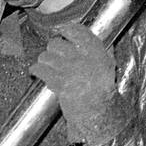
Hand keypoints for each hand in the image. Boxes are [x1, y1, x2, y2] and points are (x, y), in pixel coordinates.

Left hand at [29, 22, 118, 145]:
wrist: (98, 115)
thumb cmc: (103, 94)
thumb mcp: (108, 68)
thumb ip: (101, 52)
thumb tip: (91, 40)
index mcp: (96, 52)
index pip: (77, 31)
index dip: (67, 30)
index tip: (63, 32)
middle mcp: (82, 58)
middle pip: (56, 43)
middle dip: (53, 50)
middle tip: (55, 56)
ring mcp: (69, 70)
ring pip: (46, 56)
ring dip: (44, 61)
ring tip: (47, 67)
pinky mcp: (58, 82)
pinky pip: (40, 70)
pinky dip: (36, 71)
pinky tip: (36, 72)